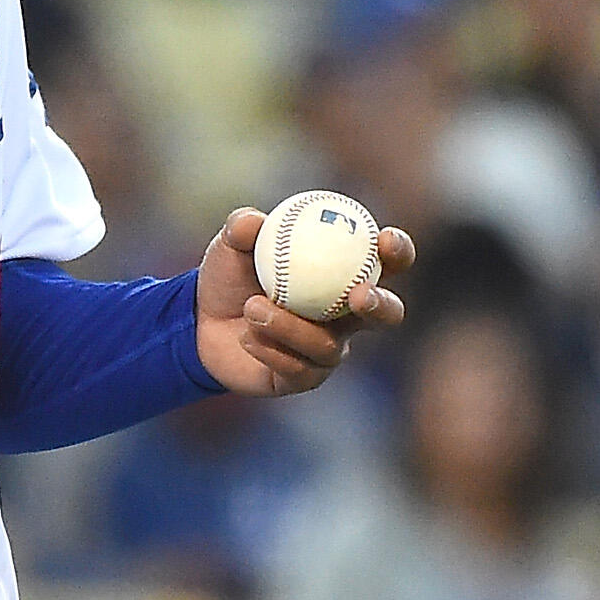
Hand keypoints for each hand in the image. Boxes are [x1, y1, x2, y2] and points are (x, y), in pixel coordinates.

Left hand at [193, 207, 412, 396]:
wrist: (202, 324)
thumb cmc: (229, 278)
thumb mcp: (229, 247)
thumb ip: (241, 228)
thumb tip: (253, 221)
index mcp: (344, 275)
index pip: (385, 262)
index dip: (397, 252)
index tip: (383, 240)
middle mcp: (346, 316)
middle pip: (387, 314)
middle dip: (381, 304)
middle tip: (358, 295)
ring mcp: (328, 350)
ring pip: (329, 346)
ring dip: (291, 326)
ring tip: (253, 308)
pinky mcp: (304, 379)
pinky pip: (299, 370)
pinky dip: (271, 350)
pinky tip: (247, 337)